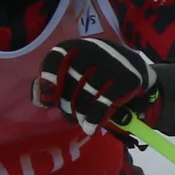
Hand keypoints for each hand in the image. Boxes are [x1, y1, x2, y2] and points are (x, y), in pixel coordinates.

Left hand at [33, 37, 158, 131]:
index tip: (46, 101)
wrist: (136, 67)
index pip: (57, 56)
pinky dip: (94, 119)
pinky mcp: (126, 80)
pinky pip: (103, 105)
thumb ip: (52, 82)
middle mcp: (94, 50)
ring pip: (85, 97)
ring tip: (81, 121)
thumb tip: (38, 99)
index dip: (48, 78)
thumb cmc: (97, 72)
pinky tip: (90, 128)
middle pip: (70, 84)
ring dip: (80, 115)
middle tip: (70, 115)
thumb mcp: (75, 71)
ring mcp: (111, 64)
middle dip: (66, 106)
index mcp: (77, 46)